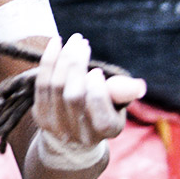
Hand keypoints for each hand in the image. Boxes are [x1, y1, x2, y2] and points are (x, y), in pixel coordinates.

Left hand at [31, 34, 145, 167]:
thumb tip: (139, 87)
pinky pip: (41, 84)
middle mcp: (79, 133)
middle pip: (74, 96)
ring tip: (74, 41)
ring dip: (64, 58)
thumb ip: (123, 93)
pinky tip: (56, 43)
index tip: (97, 71)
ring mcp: (57, 126)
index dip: (97, 90)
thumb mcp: (117, 105)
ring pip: (55, 87)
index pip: (100, 113)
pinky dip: (48, 61)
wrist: (73, 137)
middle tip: (83, 43)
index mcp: (105, 131)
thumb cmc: (100, 113)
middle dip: (76, 65)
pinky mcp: (40, 115)